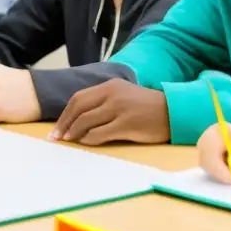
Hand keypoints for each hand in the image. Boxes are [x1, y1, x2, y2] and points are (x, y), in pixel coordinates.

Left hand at [49, 79, 169, 145]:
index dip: (65, 114)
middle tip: (57, 138)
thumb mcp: (123, 96)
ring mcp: (120, 109)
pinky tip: (85, 143)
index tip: (57, 128)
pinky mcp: (127, 124)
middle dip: (64, 124)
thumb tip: (78, 119)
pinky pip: (100, 133)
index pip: (78, 98)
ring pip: (87, 121)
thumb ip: (103, 102)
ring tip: (69, 141)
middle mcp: (113, 94)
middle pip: (79, 109)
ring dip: (74, 133)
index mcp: (110, 86)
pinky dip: (89, 139)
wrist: (172, 111)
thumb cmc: (146, 107)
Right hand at [197, 121, 230, 182]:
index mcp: (218, 131)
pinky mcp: (207, 154)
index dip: (219, 169)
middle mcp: (207, 136)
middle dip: (220, 174)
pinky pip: (208, 168)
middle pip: (205, 161)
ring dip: (220, 175)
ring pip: (206, 167)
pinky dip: (219, 173)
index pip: (210, 153)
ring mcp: (205, 145)